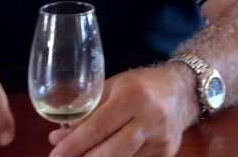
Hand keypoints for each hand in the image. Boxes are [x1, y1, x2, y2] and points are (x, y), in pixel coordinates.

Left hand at [47, 63, 195, 156]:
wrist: (181, 91)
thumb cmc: (140, 86)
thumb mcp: (112, 89)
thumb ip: (86, 113)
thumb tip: (56, 139)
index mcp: (133, 97)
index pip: (98, 127)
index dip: (74, 145)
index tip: (55, 155)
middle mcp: (151, 119)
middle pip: (111, 152)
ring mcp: (161, 140)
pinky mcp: (166, 154)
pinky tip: (104, 156)